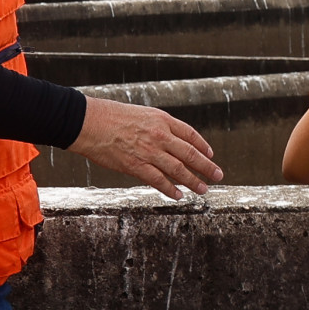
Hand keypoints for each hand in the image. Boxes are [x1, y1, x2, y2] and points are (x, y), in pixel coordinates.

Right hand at [68, 95, 220, 199]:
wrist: (90, 122)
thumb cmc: (110, 116)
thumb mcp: (141, 113)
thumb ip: (156, 126)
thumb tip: (166, 138)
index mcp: (162, 120)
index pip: (189, 134)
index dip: (202, 146)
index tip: (210, 154)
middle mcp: (160, 135)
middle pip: (190, 153)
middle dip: (206, 166)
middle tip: (218, 175)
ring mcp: (150, 151)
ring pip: (179, 169)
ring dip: (194, 181)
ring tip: (204, 189)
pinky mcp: (137, 166)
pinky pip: (159, 181)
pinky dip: (171, 189)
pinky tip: (179, 195)